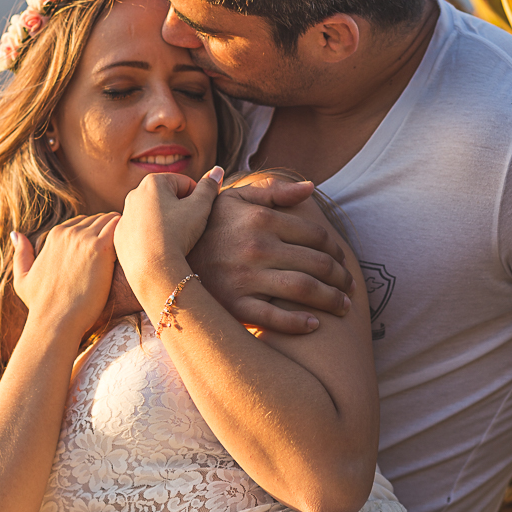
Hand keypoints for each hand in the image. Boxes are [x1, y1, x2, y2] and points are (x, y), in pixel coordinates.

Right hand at [10, 213, 119, 340]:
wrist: (54, 322)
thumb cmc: (41, 306)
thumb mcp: (23, 278)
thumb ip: (21, 254)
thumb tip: (16, 233)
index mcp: (54, 235)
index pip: (84, 222)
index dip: (96, 235)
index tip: (105, 252)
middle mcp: (68, 232)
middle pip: (99, 220)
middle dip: (110, 232)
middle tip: (122, 250)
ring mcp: (84, 239)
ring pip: (111, 220)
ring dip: (122, 232)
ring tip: (131, 250)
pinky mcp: (99, 248)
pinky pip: (119, 227)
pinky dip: (128, 233)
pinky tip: (133, 250)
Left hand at [113, 168, 223, 300]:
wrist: (154, 269)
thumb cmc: (178, 234)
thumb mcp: (201, 207)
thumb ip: (209, 186)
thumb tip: (217, 170)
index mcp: (153, 182)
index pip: (184, 184)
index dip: (197, 200)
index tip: (197, 216)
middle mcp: (134, 194)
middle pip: (167, 198)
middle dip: (179, 209)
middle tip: (186, 229)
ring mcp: (124, 216)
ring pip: (153, 215)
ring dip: (165, 222)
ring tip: (173, 239)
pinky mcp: (120, 236)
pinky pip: (140, 232)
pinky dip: (150, 237)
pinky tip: (159, 248)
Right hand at [188, 175, 353, 333]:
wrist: (161, 258)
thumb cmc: (205, 226)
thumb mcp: (234, 199)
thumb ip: (273, 191)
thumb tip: (311, 187)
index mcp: (261, 219)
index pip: (316, 235)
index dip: (336, 249)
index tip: (343, 260)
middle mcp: (257, 247)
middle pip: (316, 263)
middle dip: (341, 277)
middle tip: (350, 286)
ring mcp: (246, 277)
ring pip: (303, 290)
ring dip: (331, 300)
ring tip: (344, 306)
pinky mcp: (234, 305)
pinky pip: (275, 318)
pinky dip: (299, 323)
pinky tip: (314, 324)